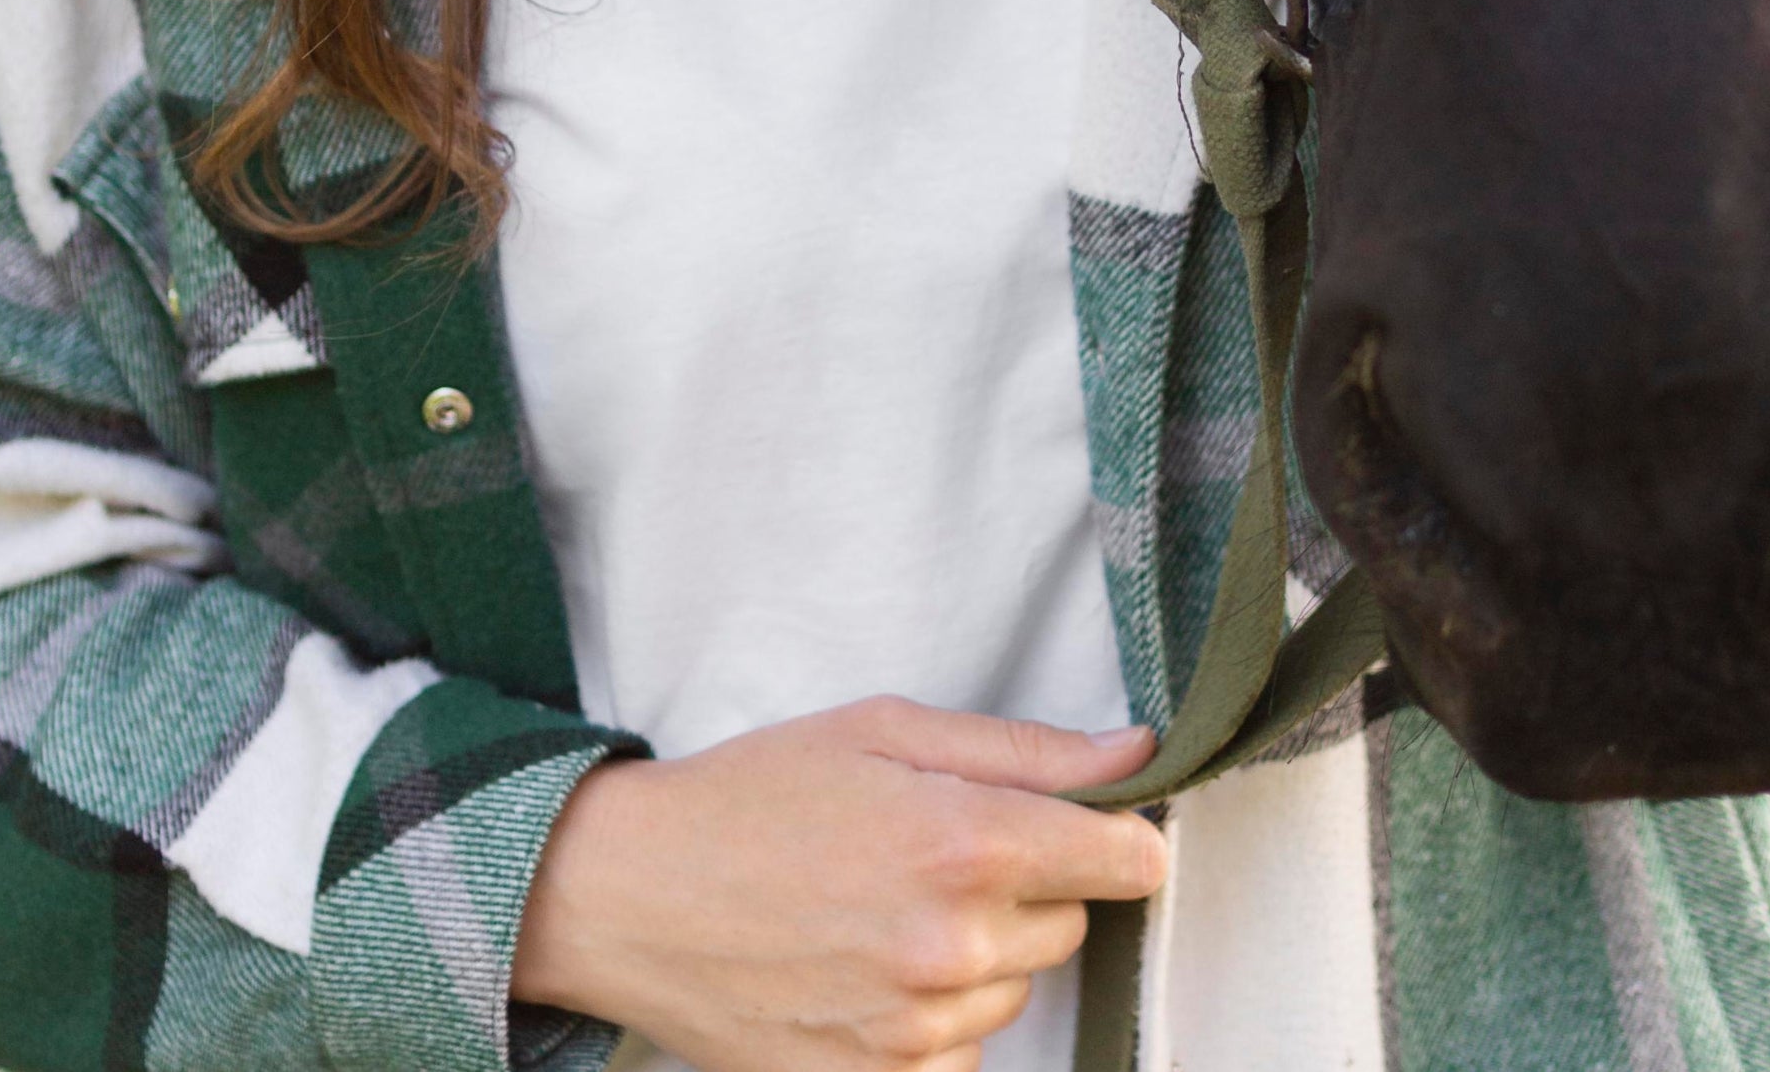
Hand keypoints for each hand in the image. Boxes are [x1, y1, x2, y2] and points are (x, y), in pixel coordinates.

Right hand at [512, 701, 1168, 1070]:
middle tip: (944, 847)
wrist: (634, 894)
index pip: (1122, 860)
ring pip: (1015, 990)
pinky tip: (872, 969)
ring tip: (892, 904)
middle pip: (1069, 924)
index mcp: (962, 842)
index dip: (1124, 837)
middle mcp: (950, 946)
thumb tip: (1134, 753)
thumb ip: (1024, 750)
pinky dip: (937, 1017)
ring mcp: (914, 1030)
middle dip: (1032, 884)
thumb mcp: (886, 731)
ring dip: (982, 952)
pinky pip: (960, 1054)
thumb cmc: (757, 794)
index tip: (1108, 828)